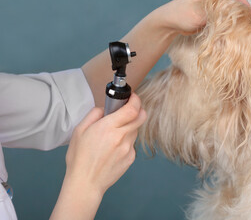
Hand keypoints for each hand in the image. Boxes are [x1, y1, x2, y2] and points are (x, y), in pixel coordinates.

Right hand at [51, 93, 145, 219]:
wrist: (85, 183)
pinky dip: (126, 142)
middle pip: (141, 117)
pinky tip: (113, 149)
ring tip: (114, 135)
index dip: (136, 100)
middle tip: (129, 110)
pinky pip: (132, 144)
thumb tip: (104, 108)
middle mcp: (122, 137)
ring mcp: (128, 149)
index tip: (133, 97)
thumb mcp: (79, 131)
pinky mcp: (131, 158)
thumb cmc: (79, 158)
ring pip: (136, 130)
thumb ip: (94, 115)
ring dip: (130, 127)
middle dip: (138, 110)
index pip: (132, 109)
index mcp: (108, 127)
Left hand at [156, 0, 248, 34]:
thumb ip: (213, 14)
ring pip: (228, 11)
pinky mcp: (210, 15)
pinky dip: (228, 23)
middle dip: (241, 12)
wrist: (168, 23)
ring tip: (244, 28)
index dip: (244, 4)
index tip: (250, 16)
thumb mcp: (197, 14)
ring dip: (235, 19)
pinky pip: (222, 18)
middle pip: (233, 2)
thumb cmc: (180, 15)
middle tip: (250, 24)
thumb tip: (228, 17)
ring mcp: (212, 5)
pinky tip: (232, 31)